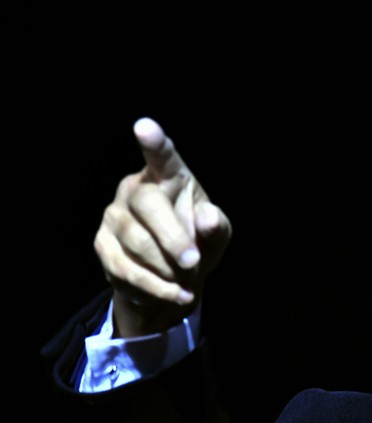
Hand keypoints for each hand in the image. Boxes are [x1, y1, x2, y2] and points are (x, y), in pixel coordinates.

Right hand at [94, 117, 231, 336]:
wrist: (174, 279)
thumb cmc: (199, 242)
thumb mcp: (217, 236)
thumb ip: (216, 226)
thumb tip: (208, 218)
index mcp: (168, 177)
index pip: (162, 157)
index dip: (154, 143)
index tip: (145, 127)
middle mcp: (135, 190)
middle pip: (148, 205)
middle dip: (173, 238)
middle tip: (194, 261)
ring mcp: (114, 217)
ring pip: (137, 242)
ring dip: (167, 267)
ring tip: (189, 280)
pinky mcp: (103, 246)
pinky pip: (126, 269)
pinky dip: (157, 287)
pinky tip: (178, 294)